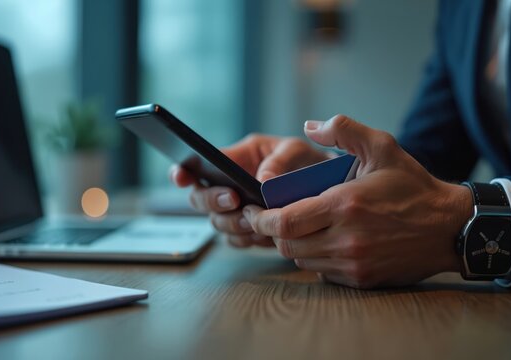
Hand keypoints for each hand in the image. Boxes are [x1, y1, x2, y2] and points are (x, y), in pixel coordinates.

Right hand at [171, 134, 329, 247]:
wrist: (329, 191)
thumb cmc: (309, 162)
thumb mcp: (297, 150)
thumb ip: (280, 160)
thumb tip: (263, 180)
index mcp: (234, 159)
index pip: (198, 165)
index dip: (182, 172)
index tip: (181, 177)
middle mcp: (229, 185)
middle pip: (200, 199)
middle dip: (213, 202)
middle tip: (235, 201)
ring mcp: (238, 210)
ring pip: (218, 223)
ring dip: (233, 223)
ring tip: (255, 221)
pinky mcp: (250, 230)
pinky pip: (238, 240)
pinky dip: (248, 240)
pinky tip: (264, 235)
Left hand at [242, 115, 472, 287]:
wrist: (450, 228)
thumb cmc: (413, 186)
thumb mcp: (383, 146)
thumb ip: (344, 129)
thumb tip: (308, 127)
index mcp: (344, 205)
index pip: (283, 222)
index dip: (260, 218)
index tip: (251, 209)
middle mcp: (346, 239)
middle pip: (285, 244)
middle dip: (272, 231)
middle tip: (270, 218)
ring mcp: (354, 263)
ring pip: (301, 259)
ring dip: (292, 244)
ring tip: (297, 227)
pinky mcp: (361, 279)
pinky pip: (322, 272)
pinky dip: (314, 258)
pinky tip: (323, 241)